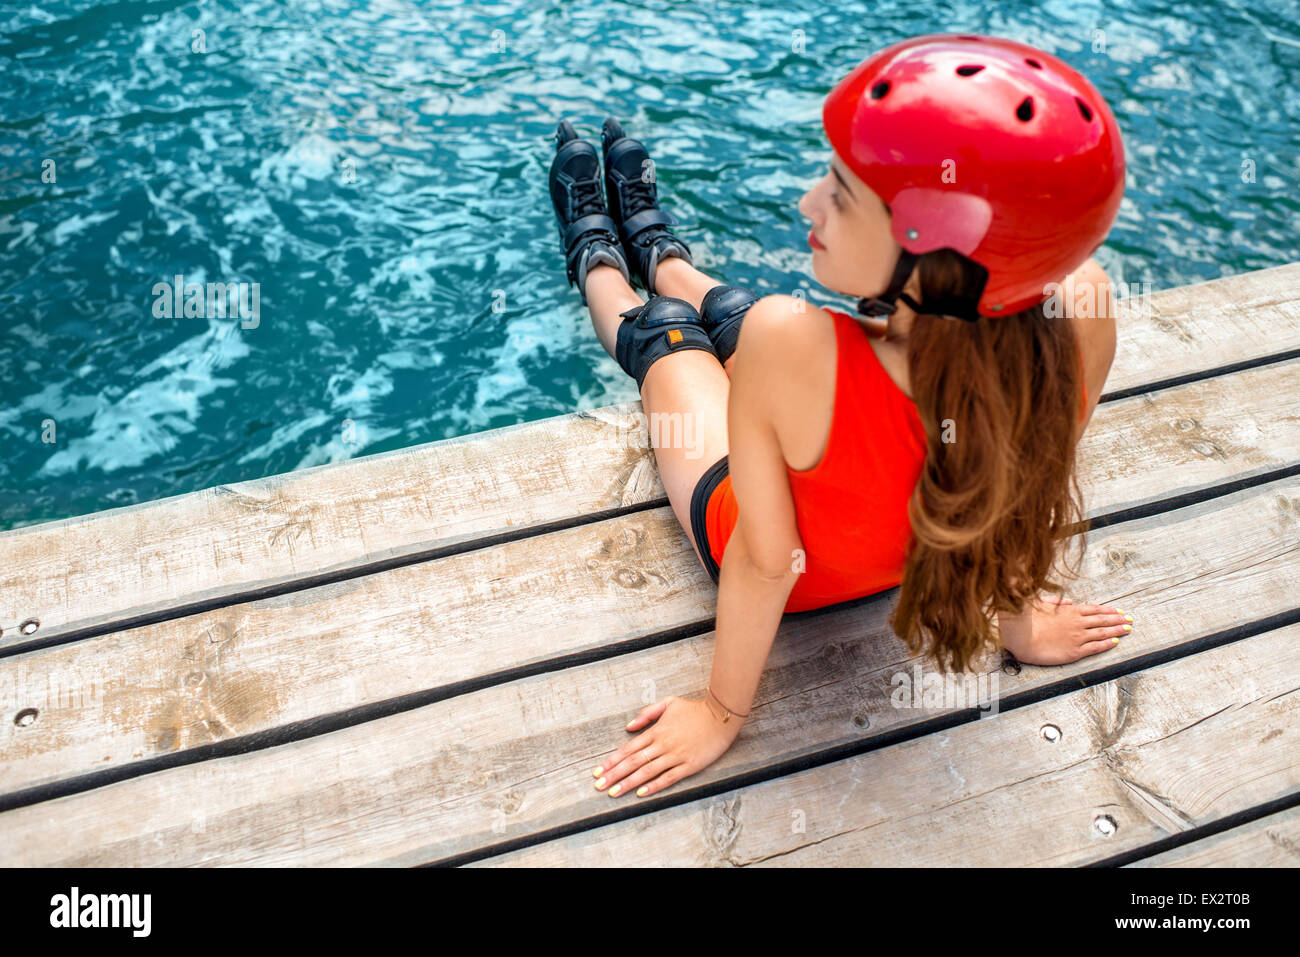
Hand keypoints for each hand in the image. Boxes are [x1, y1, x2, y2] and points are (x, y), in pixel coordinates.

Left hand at [590, 695, 741, 798]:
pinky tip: (641, 793)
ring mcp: (675, 756)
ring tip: (613, 792)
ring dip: (628, 783)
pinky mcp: (689, 765)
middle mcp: (663, 744)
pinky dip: (654, 786)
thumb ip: (647, 714)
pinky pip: (668, 778)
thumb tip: (629, 727)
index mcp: (656, 731)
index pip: (628, 748)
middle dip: (614, 775)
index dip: (612, 760)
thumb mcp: (668, 703)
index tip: (598, 771)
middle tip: (599, 786)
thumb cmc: (695, 709)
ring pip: (647, 772)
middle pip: (633, 762)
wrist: (720, 716)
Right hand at [1002, 595, 1133, 665]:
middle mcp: (1077, 623)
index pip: (1095, 610)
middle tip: (1129, 620)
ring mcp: (1078, 637)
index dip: (1108, 611)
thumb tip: (1067, 601)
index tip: (1118, 611)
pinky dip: (1107, 644)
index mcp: (1070, 611)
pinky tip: (1116, 642)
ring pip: (1103, 633)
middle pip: (1103, 620)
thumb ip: (1055, 601)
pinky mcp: (1075, 651)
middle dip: (1118, 620)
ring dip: (1117, 630)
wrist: (1020, 635)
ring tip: (1128, 629)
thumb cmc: (1027, 620)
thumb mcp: (1040, 603)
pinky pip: (1096, 647)